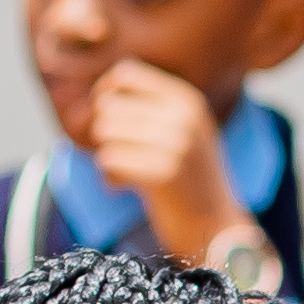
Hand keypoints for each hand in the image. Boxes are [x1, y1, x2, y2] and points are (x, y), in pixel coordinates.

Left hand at [86, 58, 247, 265]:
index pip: (126, 75)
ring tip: (123, 172)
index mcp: (188, 101)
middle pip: (110, 105)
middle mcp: (184, 117)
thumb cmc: (188, 181)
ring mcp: (177, 144)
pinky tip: (123, 188)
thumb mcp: (181, 133)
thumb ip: (144, 110)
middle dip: (103, 132)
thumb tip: (86, 104)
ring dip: (105, 154)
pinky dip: (108, 177)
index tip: (106, 119)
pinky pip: (108, 160)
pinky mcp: (163, 173)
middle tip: (118, 155)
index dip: (105, 94)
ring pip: (105, 131)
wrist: (216, 228)